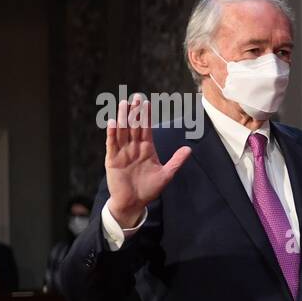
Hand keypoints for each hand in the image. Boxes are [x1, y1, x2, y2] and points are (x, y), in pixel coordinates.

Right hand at [105, 95, 190, 226]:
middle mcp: (133, 148)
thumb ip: (176, 161)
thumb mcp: (166, 174)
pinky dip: (112, 133)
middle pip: (134, 126)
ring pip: (122, 131)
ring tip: (124, 104)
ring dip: (123, 118)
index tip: (147, 103)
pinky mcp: (112, 159)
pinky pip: (112, 144)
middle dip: (135, 112)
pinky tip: (113, 122)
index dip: (146, 116)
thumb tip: (189, 148)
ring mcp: (122, 152)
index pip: (146, 129)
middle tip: (136, 97)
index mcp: (146, 149)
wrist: (133, 203)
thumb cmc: (149, 189)